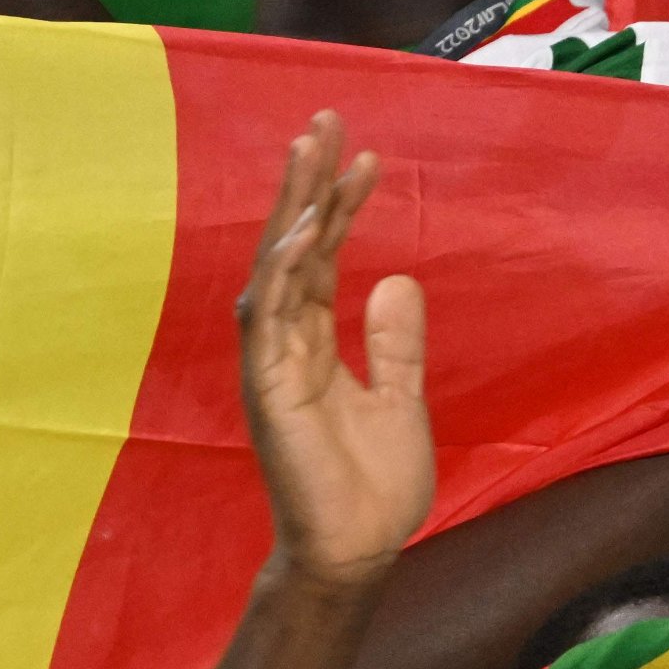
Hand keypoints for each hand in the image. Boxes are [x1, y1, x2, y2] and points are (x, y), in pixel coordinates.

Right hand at [236, 116, 432, 591]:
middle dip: (307, 182)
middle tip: (326, 119)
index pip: (322, 257)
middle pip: (292, 244)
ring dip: (293, 206)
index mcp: (312, 342)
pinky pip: (271, 315)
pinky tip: (308, 228)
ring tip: (311, 147)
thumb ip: (394, 342)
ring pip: (276, 265)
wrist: (359, 549)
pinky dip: (286, 270)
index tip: (366, 156)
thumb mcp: (400, 399)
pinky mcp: (268, 385)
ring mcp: (271, 361)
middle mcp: (284, 342)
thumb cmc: (371, 486)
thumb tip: (398, 278)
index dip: (341, 205)